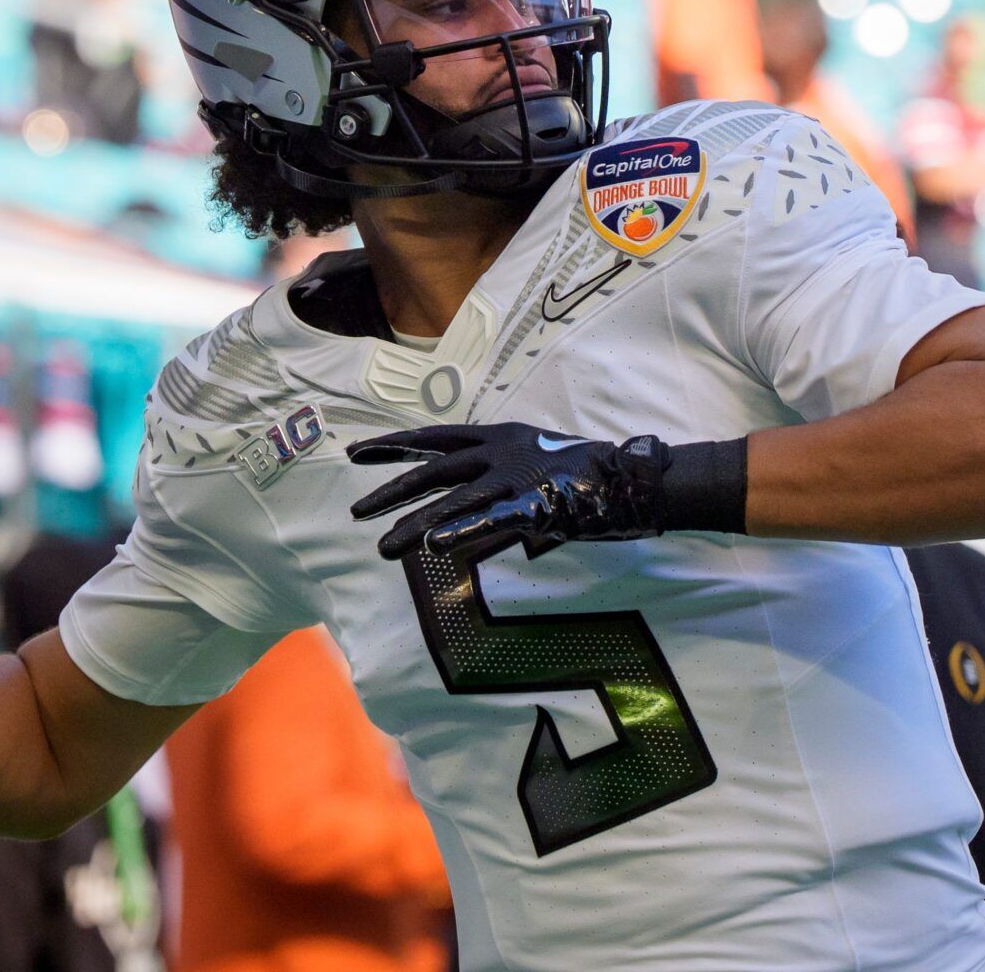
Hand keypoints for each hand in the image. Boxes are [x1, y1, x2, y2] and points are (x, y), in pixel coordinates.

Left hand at [348, 423, 667, 559]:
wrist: (630, 478)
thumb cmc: (579, 475)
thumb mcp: (527, 466)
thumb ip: (491, 488)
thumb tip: (457, 525)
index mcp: (496, 436)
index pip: (433, 439)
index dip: (393, 445)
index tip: (355, 453)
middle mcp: (499, 452)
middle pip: (432, 472)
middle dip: (390, 492)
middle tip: (355, 512)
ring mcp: (515, 478)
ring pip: (452, 502)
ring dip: (414, 526)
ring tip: (383, 549)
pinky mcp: (534, 506)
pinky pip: (492, 521)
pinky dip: (462, 532)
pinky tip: (434, 546)